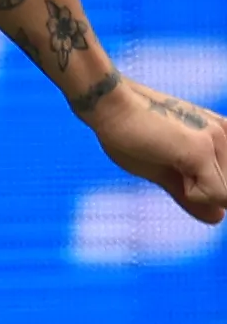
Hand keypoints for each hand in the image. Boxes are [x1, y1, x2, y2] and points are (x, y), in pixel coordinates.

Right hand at [82, 77, 226, 225]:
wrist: (109, 105)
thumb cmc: (129, 134)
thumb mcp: (164, 171)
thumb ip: (192, 194)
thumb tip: (219, 218)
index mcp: (222, 137)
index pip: (225, 185)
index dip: (201, 190)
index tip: (176, 166)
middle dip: (201, 191)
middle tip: (170, 162)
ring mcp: (218, 140)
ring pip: (225, 196)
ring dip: (196, 192)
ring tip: (168, 159)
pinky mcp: (202, 149)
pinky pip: (216, 195)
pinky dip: (193, 194)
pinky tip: (169, 164)